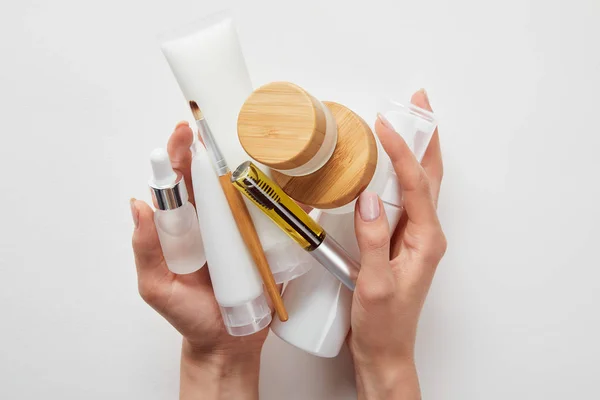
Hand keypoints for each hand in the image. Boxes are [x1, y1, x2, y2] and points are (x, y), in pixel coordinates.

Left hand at [130, 122, 266, 399]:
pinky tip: (292, 180)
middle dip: (214, 149)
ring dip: (251, 165)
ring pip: (244, 190)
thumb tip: (138, 205)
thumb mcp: (157, 287)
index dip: (177, 156)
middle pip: (212, 178)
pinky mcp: (266, 243)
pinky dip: (284, 198)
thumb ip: (146, 250)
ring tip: (258, 143)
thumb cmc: (189, 316)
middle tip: (220, 127)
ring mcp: (240, 230)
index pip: (178, 183)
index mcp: (182, 227)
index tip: (182, 132)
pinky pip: (274, 216)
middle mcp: (211, 222)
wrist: (227, 343)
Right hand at [349, 90, 445, 399]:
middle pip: (429, 174)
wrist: (384, 350)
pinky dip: (401, 172)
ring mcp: (414, 236)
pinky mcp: (400, 241)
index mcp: (425, 240)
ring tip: (409, 122)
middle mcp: (425, 234)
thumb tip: (369, 200)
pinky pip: (405, 198)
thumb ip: (372, 242)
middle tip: (419, 104)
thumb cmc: (383, 324)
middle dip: (426, 136)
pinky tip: (389, 165)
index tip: (385, 125)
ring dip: (416, 150)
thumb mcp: (375, 284)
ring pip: (419, 183)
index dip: (400, 152)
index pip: (414, 185)